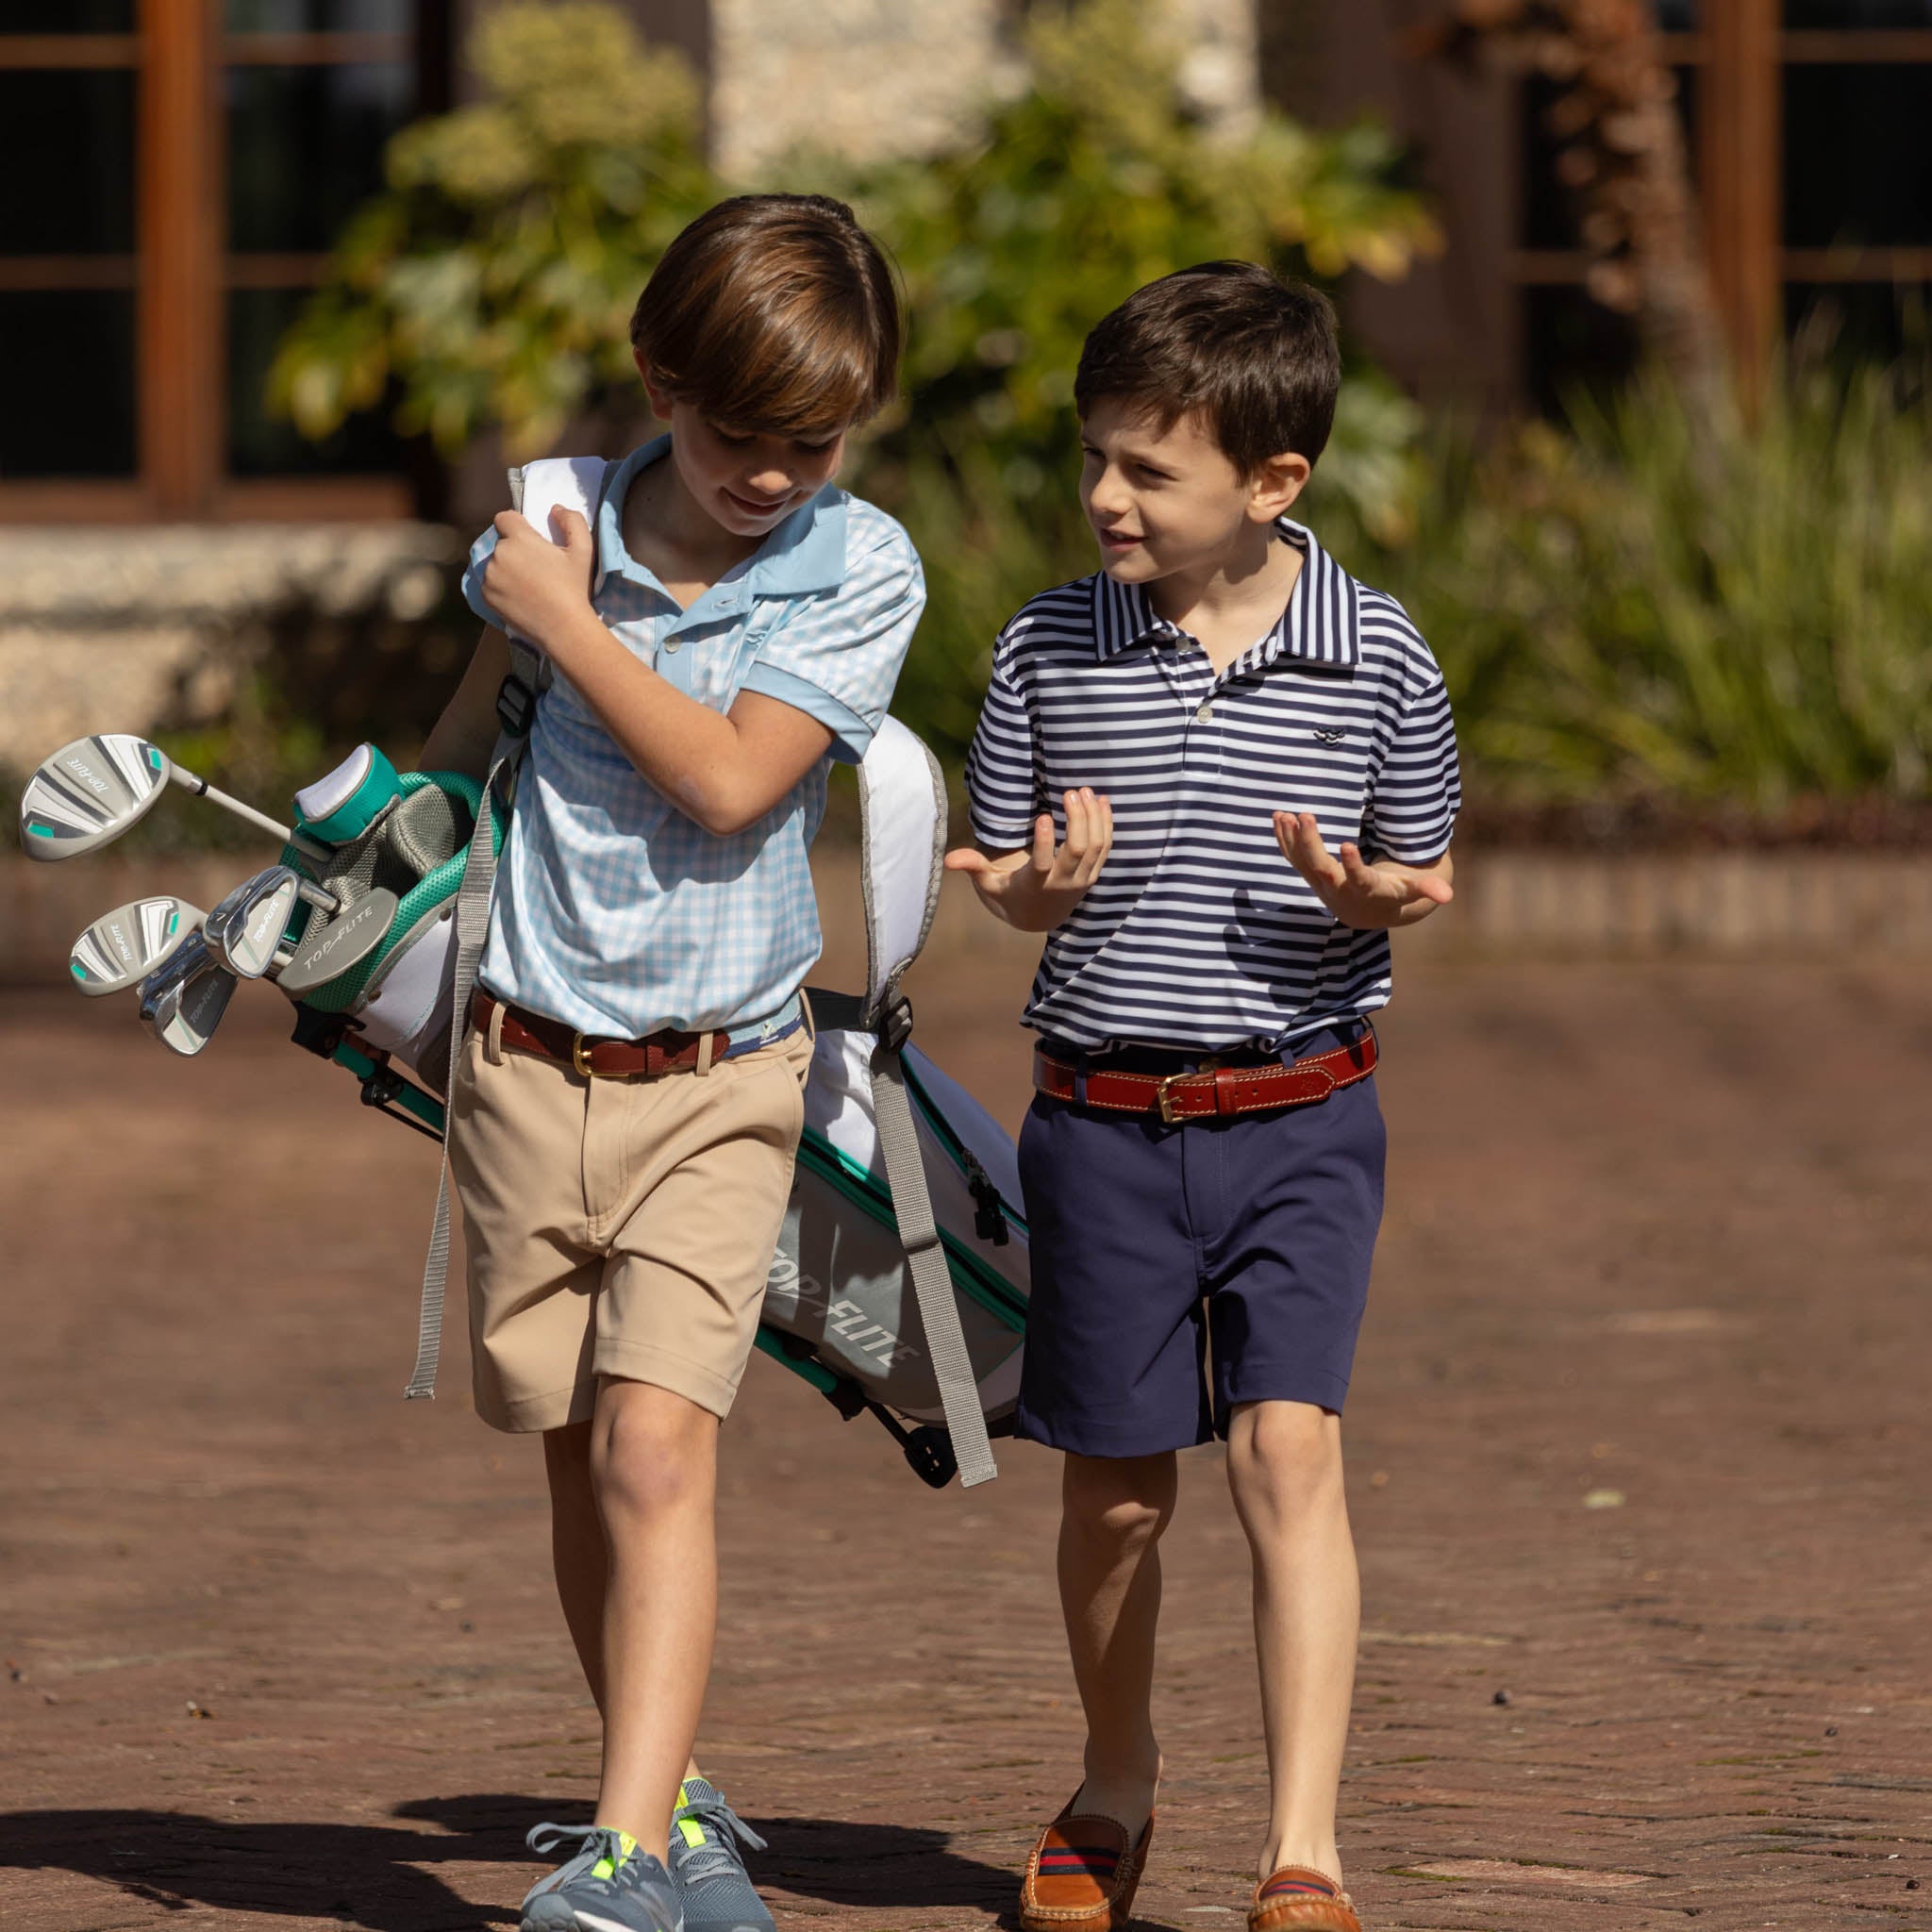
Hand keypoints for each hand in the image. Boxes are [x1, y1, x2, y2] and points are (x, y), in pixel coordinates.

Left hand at [481, 507, 596, 649]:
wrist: (563, 628)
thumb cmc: (575, 587)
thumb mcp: (584, 550)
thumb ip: (572, 521)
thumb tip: (555, 509)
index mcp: (519, 538)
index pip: (504, 518)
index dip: (516, 525)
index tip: (529, 540)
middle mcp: (499, 554)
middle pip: (501, 542)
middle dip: (514, 550)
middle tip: (535, 568)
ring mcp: (489, 576)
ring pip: (494, 563)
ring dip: (506, 568)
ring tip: (528, 586)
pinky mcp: (486, 595)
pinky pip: (489, 583)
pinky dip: (500, 587)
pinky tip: (520, 597)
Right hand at [944, 788, 1113, 931]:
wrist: (1038, 919)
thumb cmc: (1009, 895)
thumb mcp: (989, 885)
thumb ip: (973, 868)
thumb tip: (948, 858)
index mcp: (1036, 885)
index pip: (1045, 864)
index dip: (1047, 841)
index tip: (1045, 815)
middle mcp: (1063, 883)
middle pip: (1078, 849)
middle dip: (1078, 819)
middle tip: (1071, 792)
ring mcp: (1081, 880)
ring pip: (1096, 846)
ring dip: (1094, 817)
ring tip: (1086, 791)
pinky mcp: (1093, 874)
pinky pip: (1105, 848)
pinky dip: (1106, 824)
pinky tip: (1102, 802)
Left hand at [1274, 810, 1453, 928]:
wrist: (1365, 913)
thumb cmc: (1394, 894)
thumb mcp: (1411, 892)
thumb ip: (1427, 889)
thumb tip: (1448, 894)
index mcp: (1365, 891)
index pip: (1357, 879)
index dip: (1352, 865)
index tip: (1347, 844)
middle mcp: (1338, 889)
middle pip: (1321, 867)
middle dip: (1311, 842)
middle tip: (1305, 815)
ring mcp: (1320, 883)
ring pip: (1302, 861)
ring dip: (1291, 838)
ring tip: (1284, 814)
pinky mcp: (1310, 875)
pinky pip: (1293, 857)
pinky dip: (1284, 838)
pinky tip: (1278, 817)